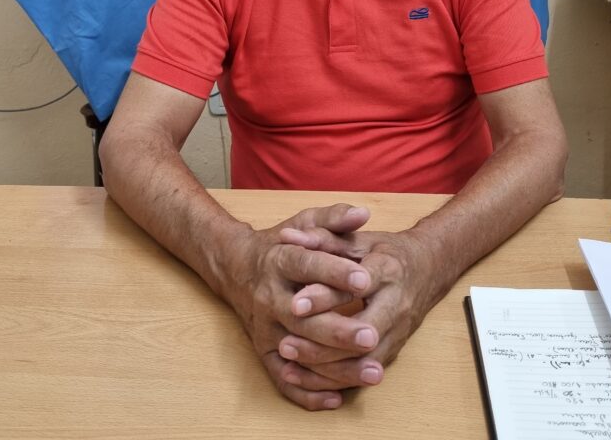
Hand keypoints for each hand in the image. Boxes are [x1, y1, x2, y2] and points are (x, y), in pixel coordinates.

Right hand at [219, 203, 381, 410]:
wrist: (237, 267)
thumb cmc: (282, 244)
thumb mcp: (305, 222)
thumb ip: (334, 218)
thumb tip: (362, 214)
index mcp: (278, 261)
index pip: (306, 266)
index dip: (334, 273)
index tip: (365, 279)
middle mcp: (268, 297)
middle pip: (304, 318)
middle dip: (339, 329)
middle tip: (372, 335)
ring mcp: (265, 329)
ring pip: (299, 353)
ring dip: (336, 367)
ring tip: (373, 370)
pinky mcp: (264, 352)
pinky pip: (284, 380)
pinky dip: (309, 394)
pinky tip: (339, 397)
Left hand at [275, 225, 438, 392]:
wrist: (427, 270)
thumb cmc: (385, 251)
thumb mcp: (357, 238)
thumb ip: (322, 238)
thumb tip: (286, 236)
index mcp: (387, 270)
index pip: (356, 286)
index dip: (326, 296)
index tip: (295, 303)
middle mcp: (396, 305)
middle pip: (361, 333)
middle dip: (323, 343)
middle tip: (285, 343)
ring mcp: (397, 332)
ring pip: (361, 361)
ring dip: (324, 368)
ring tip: (289, 363)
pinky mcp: (393, 351)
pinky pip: (363, 374)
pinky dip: (332, 380)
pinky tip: (304, 377)